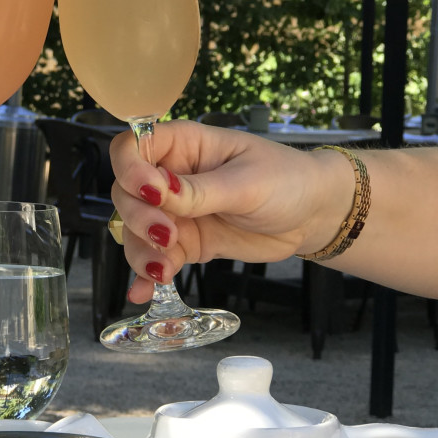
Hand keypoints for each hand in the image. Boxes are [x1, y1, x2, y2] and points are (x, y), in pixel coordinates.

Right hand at [109, 121, 349, 302]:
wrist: (312, 215)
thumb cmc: (287, 180)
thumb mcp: (246, 183)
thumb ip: (200, 191)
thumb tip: (157, 192)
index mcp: (184, 145)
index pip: (133, 147)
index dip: (130, 169)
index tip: (152, 193)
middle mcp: (171, 176)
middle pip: (125, 192)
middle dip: (139, 218)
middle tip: (168, 236)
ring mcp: (175, 212)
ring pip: (134, 229)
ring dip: (140, 250)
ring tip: (163, 268)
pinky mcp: (185, 243)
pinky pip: (154, 257)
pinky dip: (145, 276)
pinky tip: (143, 292)